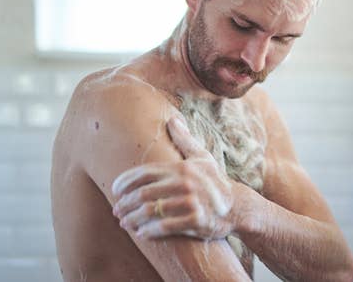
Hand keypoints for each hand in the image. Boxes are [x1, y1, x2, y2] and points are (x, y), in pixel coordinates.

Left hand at [111, 116, 234, 239]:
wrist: (237, 206)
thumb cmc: (214, 181)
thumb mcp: (202, 157)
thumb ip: (184, 139)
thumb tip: (172, 120)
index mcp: (180, 167)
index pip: (144, 173)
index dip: (125, 183)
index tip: (115, 191)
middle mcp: (184, 183)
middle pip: (143, 194)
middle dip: (125, 204)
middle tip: (117, 211)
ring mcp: (190, 202)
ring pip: (151, 212)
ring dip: (133, 219)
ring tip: (125, 223)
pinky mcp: (196, 220)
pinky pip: (165, 227)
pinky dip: (149, 231)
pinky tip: (142, 233)